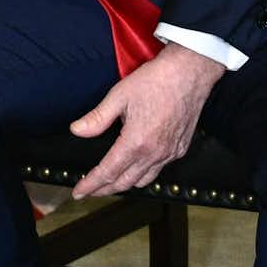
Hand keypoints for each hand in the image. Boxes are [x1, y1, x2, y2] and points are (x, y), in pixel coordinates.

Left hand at [66, 43, 226, 197]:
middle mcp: (154, 153)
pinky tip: (135, 167)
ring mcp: (170, 153)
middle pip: (125, 182)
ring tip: (109, 182)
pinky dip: (143, 174)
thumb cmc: (155, 81)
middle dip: (104, 189)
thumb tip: (76, 130)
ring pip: (143, 180)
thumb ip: (97, 118)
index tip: (78, 193)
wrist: (189, 73)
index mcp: (136, 142)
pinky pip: (159, 170)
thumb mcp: (118, 96)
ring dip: (124, 184)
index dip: (91, 184)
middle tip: (89, 191)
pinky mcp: (180, 149)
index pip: (108, 172)